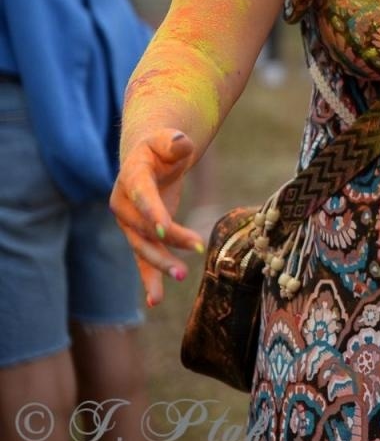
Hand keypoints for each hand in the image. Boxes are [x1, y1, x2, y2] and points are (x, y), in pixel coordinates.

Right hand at [110, 129, 206, 306]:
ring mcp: (130, 223)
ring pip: (143, 248)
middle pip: (144, 228)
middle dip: (166, 244)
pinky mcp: (140, 236)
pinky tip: (155, 301)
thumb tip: (180, 144)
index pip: (142, 197)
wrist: (149, 159)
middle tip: (193, 254)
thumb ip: (174, 141)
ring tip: (182, 278)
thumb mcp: (169, 139)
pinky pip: (143, 260)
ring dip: (160, 266)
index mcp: (131, 178)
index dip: (152, 213)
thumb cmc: (163, 147)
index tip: (166, 229)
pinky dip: (149, 280)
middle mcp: (125, 205)